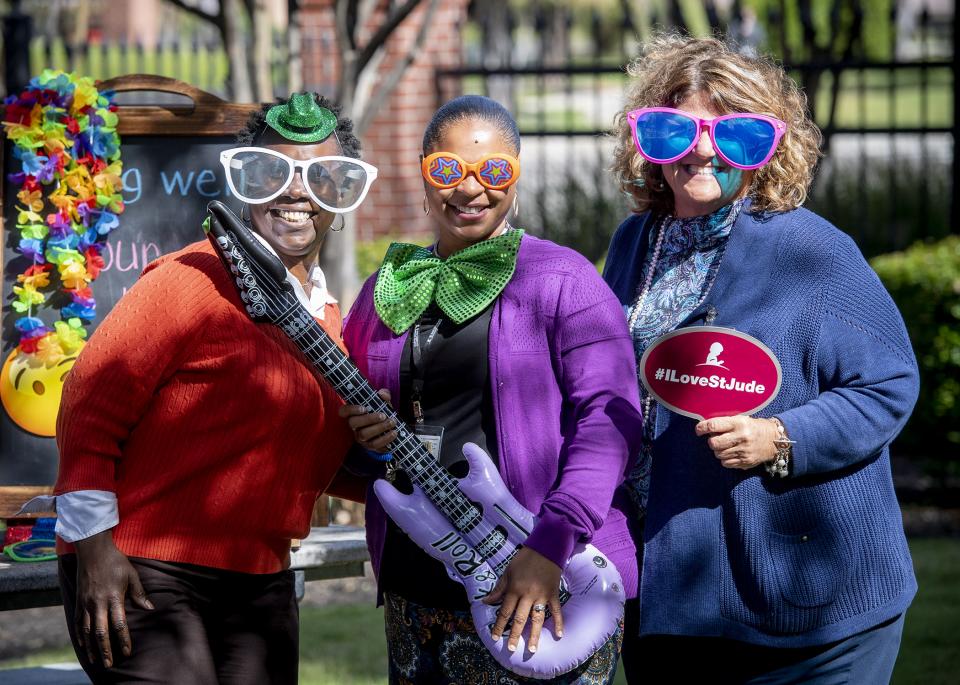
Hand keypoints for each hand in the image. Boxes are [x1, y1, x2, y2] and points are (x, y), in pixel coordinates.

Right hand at [73, 530, 153, 667]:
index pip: (119, 624)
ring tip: (97, 660)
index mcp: (113, 597)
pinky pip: (77, 622)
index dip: (123, 640)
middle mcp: (98, 603)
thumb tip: (150, 609)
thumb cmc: (115, 561)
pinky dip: (80, 636)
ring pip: (87, 631)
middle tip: (110, 664)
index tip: (127, 652)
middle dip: (106, 649)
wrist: (93, 550)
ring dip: (92, 647)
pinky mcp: (78, 601)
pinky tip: (84, 646)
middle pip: (101, 632)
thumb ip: (139, 593)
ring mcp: (86, 603)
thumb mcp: (131, 574)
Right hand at [338, 388, 396, 452]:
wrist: (390, 428)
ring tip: (392, 422)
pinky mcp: (369, 446)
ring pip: (364, 434)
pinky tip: (394, 433)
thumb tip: (382, 394)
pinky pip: (374, 445)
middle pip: (353, 423)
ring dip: (379, 428)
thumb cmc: (382, 412)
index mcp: (353, 413)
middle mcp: (354, 426)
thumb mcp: (383, 403)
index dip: (351, 410)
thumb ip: (384, 395)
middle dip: (369, 419)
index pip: (344, 411)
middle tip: (383, 415)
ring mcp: (360, 437)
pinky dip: (385, 439)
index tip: (363, 408)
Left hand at [483, 547, 562, 652]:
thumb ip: (499, 589)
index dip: (499, 625)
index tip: (495, 637)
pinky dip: (559, 622)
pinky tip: (559, 635)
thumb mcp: (508, 571)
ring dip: (535, 635)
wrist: (546, 548)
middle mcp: (528, 594)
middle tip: (511, 649)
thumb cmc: (524, 559)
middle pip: (520, 619)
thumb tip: (486, 601)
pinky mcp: (553, 594)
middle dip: (515, 635)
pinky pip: (556, 610)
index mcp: (515, 589)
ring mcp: (542, 595)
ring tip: (533, 649)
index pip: (505, 611)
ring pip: (537, 618)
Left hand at [695, 415, 778, 469]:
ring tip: (726, 446)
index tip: (698, 430)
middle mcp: (741, 437)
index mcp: (738, 423)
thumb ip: (724, 423)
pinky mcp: (746, 462)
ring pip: (718, 454)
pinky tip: (732, 453)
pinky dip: (725, 459)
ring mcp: (744, 451)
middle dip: (711, 442)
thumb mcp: (741, 419)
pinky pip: (726, 463)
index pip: (714, 425)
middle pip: (714, 443)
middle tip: (716, 440)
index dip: (702, 428)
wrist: (774, 440)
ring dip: (719, 451)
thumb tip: (704, 428)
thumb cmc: (752, 427)